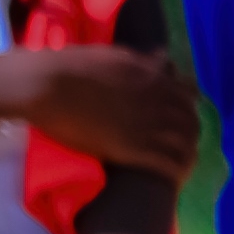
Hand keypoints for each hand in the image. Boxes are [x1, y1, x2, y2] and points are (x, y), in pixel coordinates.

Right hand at [20, 45, 197, 176]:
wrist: (43, 85)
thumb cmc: (69, 65)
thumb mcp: (114, 55)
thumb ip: (143, 61)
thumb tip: (163, 57)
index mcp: (154, 79)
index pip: (188, 98)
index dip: (189, 110)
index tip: (182, 118)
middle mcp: (156, 102)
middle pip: (190, 124)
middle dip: (191, 136)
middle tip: (182, 146)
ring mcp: (144, 126)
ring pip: (183, 146)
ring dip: (185, 157)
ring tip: (180, 167)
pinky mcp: (130, 148)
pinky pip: (165, 164)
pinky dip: (173, 172)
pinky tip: (172, 179)